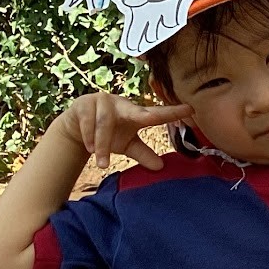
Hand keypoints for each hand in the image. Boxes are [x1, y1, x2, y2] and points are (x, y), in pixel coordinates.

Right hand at [59, 93, 190, 168]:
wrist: (76, 128)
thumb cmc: (108, 134)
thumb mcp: (127, 145)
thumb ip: (143, 153)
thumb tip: (161, 167)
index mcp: (136, 113)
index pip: (157, 114)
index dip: (173, 112)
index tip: (191, 110)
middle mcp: (122, 104)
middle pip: (134, 112)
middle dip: (143, 115)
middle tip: (150, 119)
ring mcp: (102, 101)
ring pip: (104, 123)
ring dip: (102, 144)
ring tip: (102, 163)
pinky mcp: (84, 104)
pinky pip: (88, 122)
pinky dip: (89, 137)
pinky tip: (88, 149)